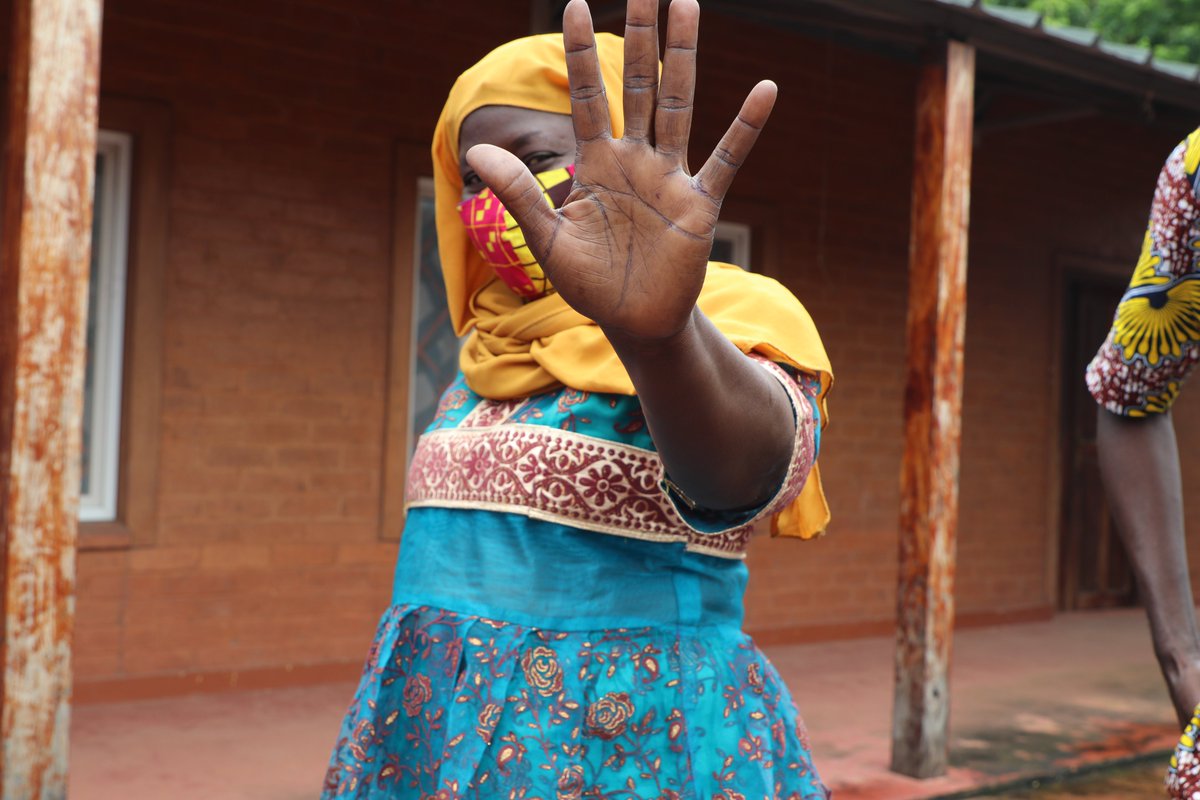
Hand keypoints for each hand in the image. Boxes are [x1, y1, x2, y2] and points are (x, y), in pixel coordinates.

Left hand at [465, 0, 776, 341]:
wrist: (632, 322)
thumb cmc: (589, 282)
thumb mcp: (546, 239)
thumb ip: (519, 192)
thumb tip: (476, 152)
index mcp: (596, 164)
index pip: (586, 96)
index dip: (579, 52)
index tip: (575, 4)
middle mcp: (634, 159)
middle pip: (636, 85)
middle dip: (639, 36)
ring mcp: (669, 178)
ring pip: (676, 105)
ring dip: (682, 57)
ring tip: (687, 4)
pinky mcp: (699, 205)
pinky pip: (726, 160)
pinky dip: (745, 128)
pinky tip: (764, 89)